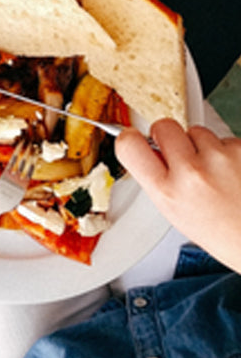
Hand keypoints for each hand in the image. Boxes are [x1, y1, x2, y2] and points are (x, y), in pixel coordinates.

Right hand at [117, 120, 240, 272]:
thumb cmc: (220, 231)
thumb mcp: (173, 211)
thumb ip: (156, 177)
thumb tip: (147, 146)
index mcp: (167, 191)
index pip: (128, 144)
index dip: (130, 138)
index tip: (135, 138)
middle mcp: (191, 172)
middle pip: (164, 126)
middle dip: (170, 136)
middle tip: (181, 155)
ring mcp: (220, 159)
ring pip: (198, 132)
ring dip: (204, 146)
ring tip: (215, 173)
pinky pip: (225, 139)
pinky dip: (228, 152)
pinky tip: (233, 173)